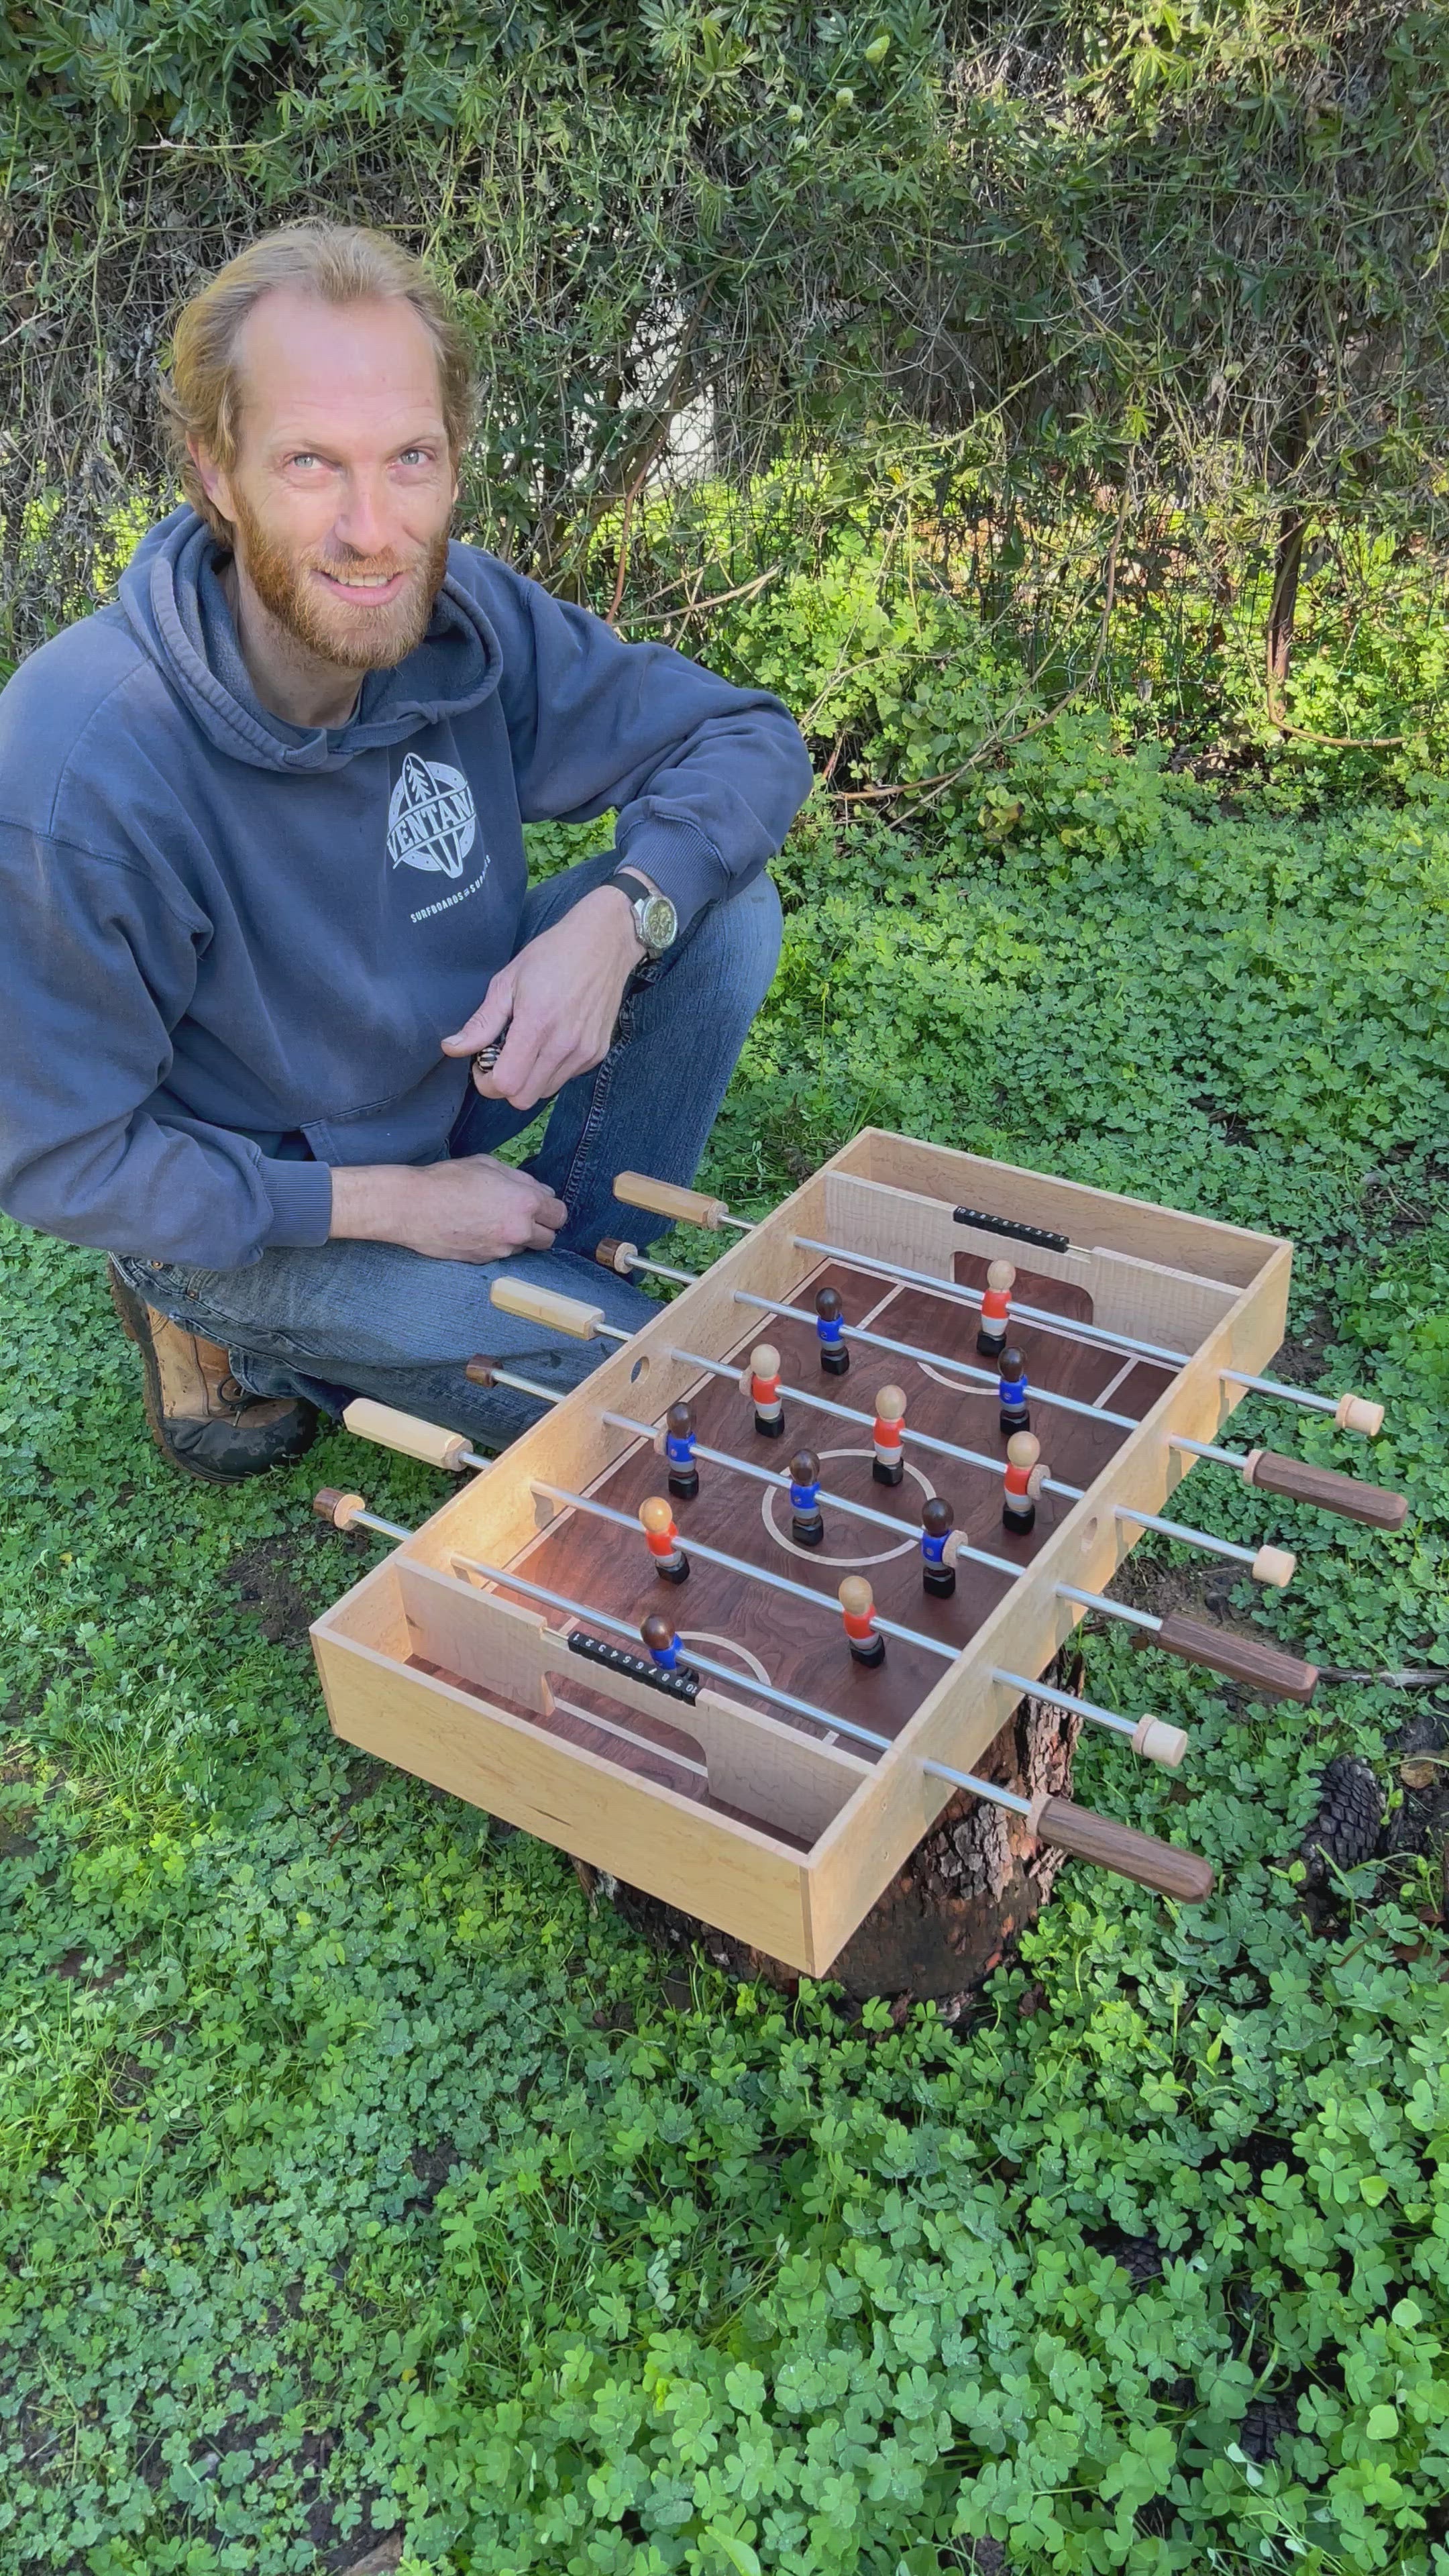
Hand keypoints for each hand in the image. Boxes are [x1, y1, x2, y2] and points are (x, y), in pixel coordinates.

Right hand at [330, 1156, 568, 1261]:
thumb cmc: (449, 1179)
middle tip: (521, 1215)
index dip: (551, 1209)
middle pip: (549, 1238)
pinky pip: (502, 1255)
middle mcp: (519, 1230)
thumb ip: (522, 1179)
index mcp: (525, 1202)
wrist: (412, 1207)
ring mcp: (501, 1250)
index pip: (559, 1215)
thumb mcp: (489, 1165)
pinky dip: (497, 1245)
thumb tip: (542, 1191)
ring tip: (493, 1222)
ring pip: (524, 1248)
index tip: (540, 1205)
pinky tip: (478, 1231)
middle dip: (540, 1227)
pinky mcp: (484, 1262)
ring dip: (517, 1238)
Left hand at [441, 884, 644, 1111]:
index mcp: (537, 1025)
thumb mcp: (507, 982)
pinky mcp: (598, 1053)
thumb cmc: (552, 956)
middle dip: (505, 1085)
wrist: (603, 943)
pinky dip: (551, 1069)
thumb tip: (452, 1048)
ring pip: (545, 1092)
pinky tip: (550, 1040)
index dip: (486, 1082)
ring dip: (529, 1079)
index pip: (506, 1085)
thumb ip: (482, 1022)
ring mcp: (584, 1052)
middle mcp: (564, 1045)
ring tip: (527, 1047)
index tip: (482, 1062)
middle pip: (523, 1099)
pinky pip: (566, 1078)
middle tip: (501, 1058)